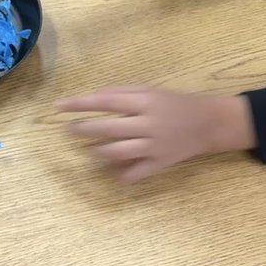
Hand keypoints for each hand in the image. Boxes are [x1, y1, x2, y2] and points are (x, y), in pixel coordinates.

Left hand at [56, 88, 255, 182]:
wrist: (208, 123)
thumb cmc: (173, 103)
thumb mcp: (149, 91)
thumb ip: (122, 92)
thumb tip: (93, 97)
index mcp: (144, 102)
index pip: (105, 101)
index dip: (79, 104)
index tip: (58, 106)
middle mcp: (148, 123)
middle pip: (108, 128)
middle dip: (83, 130)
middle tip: (68, 130)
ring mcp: (155, 146)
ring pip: (118, 152)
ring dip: (97, 152)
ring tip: (88, 149)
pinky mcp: (161, 164)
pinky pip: (136, 174)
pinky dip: (120, 175)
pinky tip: (111, 172)